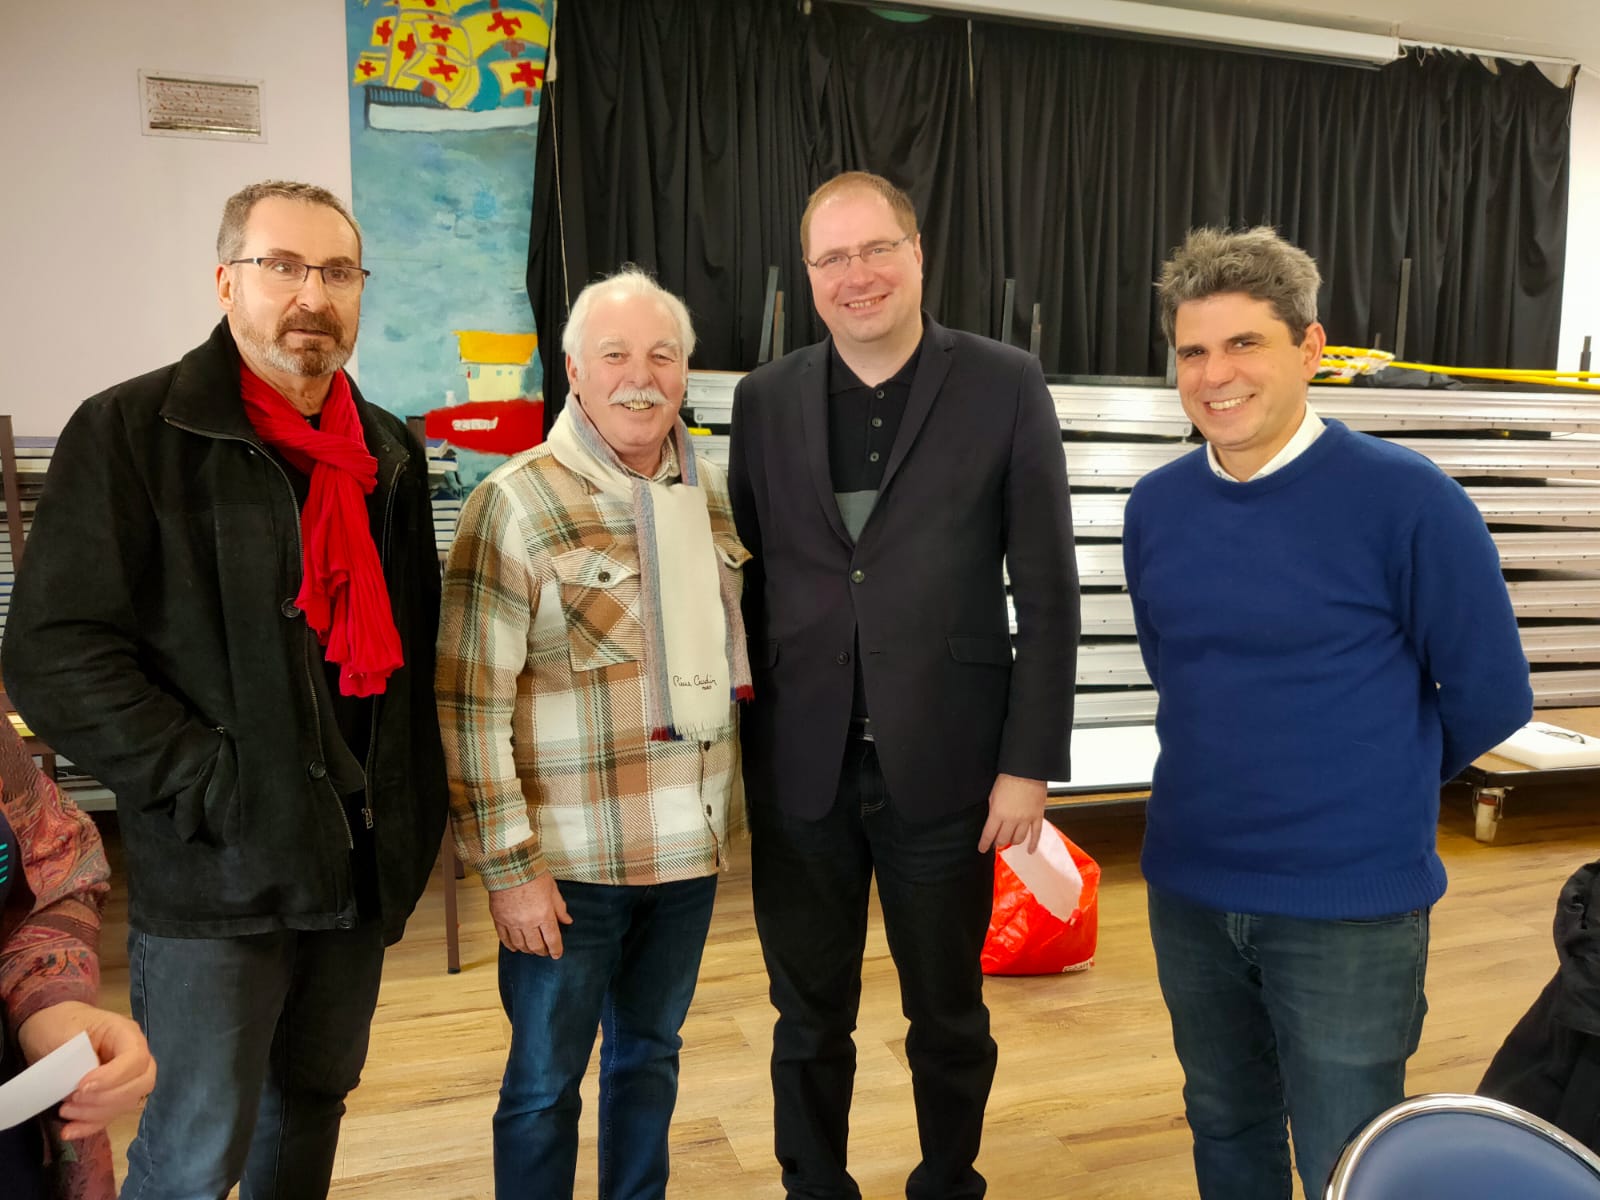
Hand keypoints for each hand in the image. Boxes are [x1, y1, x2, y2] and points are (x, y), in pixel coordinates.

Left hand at [17, 1000, 155, 1139]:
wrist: (49, 1028)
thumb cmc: (58, 1024)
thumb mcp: (63, 1032)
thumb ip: (74, 1056)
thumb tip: (76, 1082)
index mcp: (126, 1033)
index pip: (136, 1058)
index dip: (114, 1077)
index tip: (81, 1087)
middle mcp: (133, 1056)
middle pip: (142, 1083)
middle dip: (109, 1098)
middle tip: (74, 1098)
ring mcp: (124, 1077)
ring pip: (128, 1102)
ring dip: (97, 1113)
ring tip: (64, 1110)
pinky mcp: (110, 1094)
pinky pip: (110, 1115)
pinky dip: (91, 1126)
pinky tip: (69, 1130)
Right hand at [489, 873, 573, 957]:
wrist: (510, 866)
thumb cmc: (533, 874)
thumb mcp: (552, 889)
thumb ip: (560, 908)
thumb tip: (567, 921)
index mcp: (544, 915)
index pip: (552, 939)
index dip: (556, 950)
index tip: (557, 954)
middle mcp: (528, 922)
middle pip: (536, 946)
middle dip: (542, 952)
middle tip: (545, 952)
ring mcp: (512, 922)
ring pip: (520, 945)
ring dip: (527, 950)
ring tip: (532, 949)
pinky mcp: (499, 919)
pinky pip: (504, 938)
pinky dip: (511, 945)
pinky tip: (515, 947)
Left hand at [978, 773, 1046, 853]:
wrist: (1027, 770)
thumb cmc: (1009, 777)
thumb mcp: (993, 794)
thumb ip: (993, 810)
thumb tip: (992, 821)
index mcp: (998, 813)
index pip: (989, 834)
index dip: (984, 844)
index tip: (982, 848)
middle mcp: (1012, 819)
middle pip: (1004, 839)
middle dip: (998, 842)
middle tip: (996, 841)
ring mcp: (1026, 819)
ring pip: (1018, 839)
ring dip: (1013, 842)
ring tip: (1010, 840)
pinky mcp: (1037, 816)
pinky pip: (1036, 834)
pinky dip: (1033, 844)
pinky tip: (1029, 850)